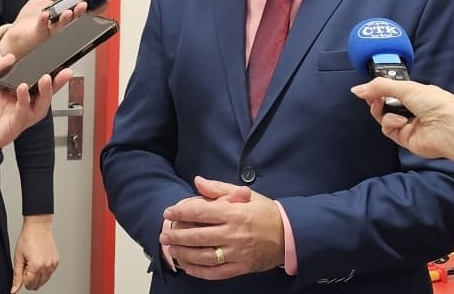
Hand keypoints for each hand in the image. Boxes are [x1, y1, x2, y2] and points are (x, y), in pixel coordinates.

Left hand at [0, 0, 88, 59]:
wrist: (17, 34)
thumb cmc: (30, 21)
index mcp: (62, 14)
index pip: (79, 9)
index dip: (88, 6)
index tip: (95, 0)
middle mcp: (59, 23)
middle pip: (73, 18)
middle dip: (79, 12)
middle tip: (83, 5)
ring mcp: (50, 30)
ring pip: (61, 25)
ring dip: (66, 19)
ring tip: (68, 12)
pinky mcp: (39, 34)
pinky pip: (43, 28)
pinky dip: (44, 21)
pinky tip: (45, 15)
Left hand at [0, 55, 73, 159]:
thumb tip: (12, 57)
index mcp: (6, 93)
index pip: (31, 81)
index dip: (43, 73)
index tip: (53, 61)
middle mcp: (13, 106)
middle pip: (41, 95)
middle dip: (55, 84)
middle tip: (65, 71)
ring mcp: (13, 119)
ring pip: (38, 107)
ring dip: (45, 93)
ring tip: (47, 78)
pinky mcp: (9, 130)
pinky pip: (23, 115)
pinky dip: (25, 102)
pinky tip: (23, 89)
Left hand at [11, 215, 58, 291]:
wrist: (38, 227)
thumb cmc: (28, 238)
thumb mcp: (18, 257)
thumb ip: (17, 276)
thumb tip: (14, 290)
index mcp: (36, 266)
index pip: (29, 285)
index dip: (23, 279)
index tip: (23, 268)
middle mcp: (47, 266)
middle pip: (37, 285)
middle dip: (30, 279)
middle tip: (27, 265)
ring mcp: (53, 264)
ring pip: (44, 280)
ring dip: (37, 276)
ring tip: (33, 262)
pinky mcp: (56, 261)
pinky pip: (49, 273)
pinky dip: (43, 271)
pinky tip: (39, 260)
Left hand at [159, 176, 282, 279]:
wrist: (290, 234)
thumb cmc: (265, 212)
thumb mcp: (245, 194)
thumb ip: (219, 189)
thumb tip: (197, 181)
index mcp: (234, 213)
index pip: (201, 212)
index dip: (181, 212)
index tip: (168, 213)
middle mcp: (234, 233)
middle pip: (198, 236)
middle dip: (177, 236)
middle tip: (163, 236)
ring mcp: (237, 252)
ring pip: (204, 256)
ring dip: (184, 254)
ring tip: (172, 250)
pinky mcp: (241, 267)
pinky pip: (216, 273)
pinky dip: (199, 272)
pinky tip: (188, 267)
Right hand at [350, 78, 453, 159]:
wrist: (450, 128)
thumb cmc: (436, 104)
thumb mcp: (406, 87)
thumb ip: (380, 87)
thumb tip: (357, 89)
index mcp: (417, 94)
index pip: (392, 90)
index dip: (379, 89)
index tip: (369, 88)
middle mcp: (413, 109)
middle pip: (385, 104)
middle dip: (377, 100)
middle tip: (373, 97)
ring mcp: (409, 124)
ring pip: (384, 117)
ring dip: (382, 111)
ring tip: (384, 107)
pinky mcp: (405, 139)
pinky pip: (389, 130)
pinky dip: (390, 123)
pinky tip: (400, 121)